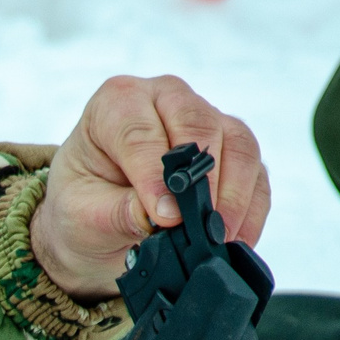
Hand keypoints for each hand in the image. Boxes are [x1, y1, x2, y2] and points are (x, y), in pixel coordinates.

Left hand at [30, 75, 270, 302]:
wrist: (96, 218)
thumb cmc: (83, 204)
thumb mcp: (84, 213)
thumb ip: (120, 211)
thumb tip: (163, 215)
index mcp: (118, 103)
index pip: (141, 130)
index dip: (155, 175)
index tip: (164, 218)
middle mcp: (166, 99)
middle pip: (200, 123)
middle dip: (203, 181)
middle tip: (200, 229)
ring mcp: (206, 119)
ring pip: (238, 143)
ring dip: (234, 195)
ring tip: (220, 238)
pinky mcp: (232, 150)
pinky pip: (256, 172)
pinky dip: (251, 209)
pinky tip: (238, 240)